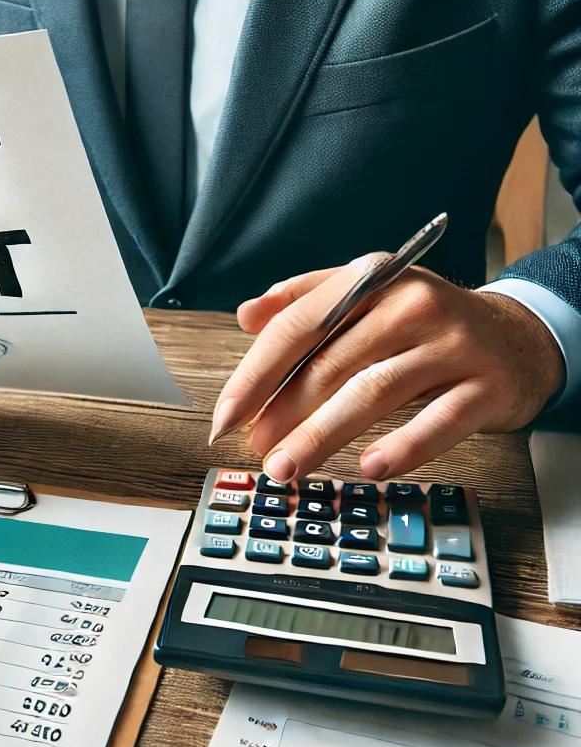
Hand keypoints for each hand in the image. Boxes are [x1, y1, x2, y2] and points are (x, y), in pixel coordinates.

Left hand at [210, 260, 565, 481]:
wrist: (519, 338)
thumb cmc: (428, 324)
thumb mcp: (370, 296)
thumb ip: (306, 300)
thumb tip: (247, 315)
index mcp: (374, 279)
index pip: (300, 324)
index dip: (256, 373)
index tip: (226, 414)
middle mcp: (412, 304)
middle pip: (331, 362)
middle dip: (283, 411)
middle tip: (255, 449)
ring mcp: (452, 344)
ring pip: (373, 392)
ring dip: (322, 435)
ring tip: (287, 466)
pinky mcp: (485, 385)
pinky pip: (440, 420)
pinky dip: (404, 446)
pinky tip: (371, 467)